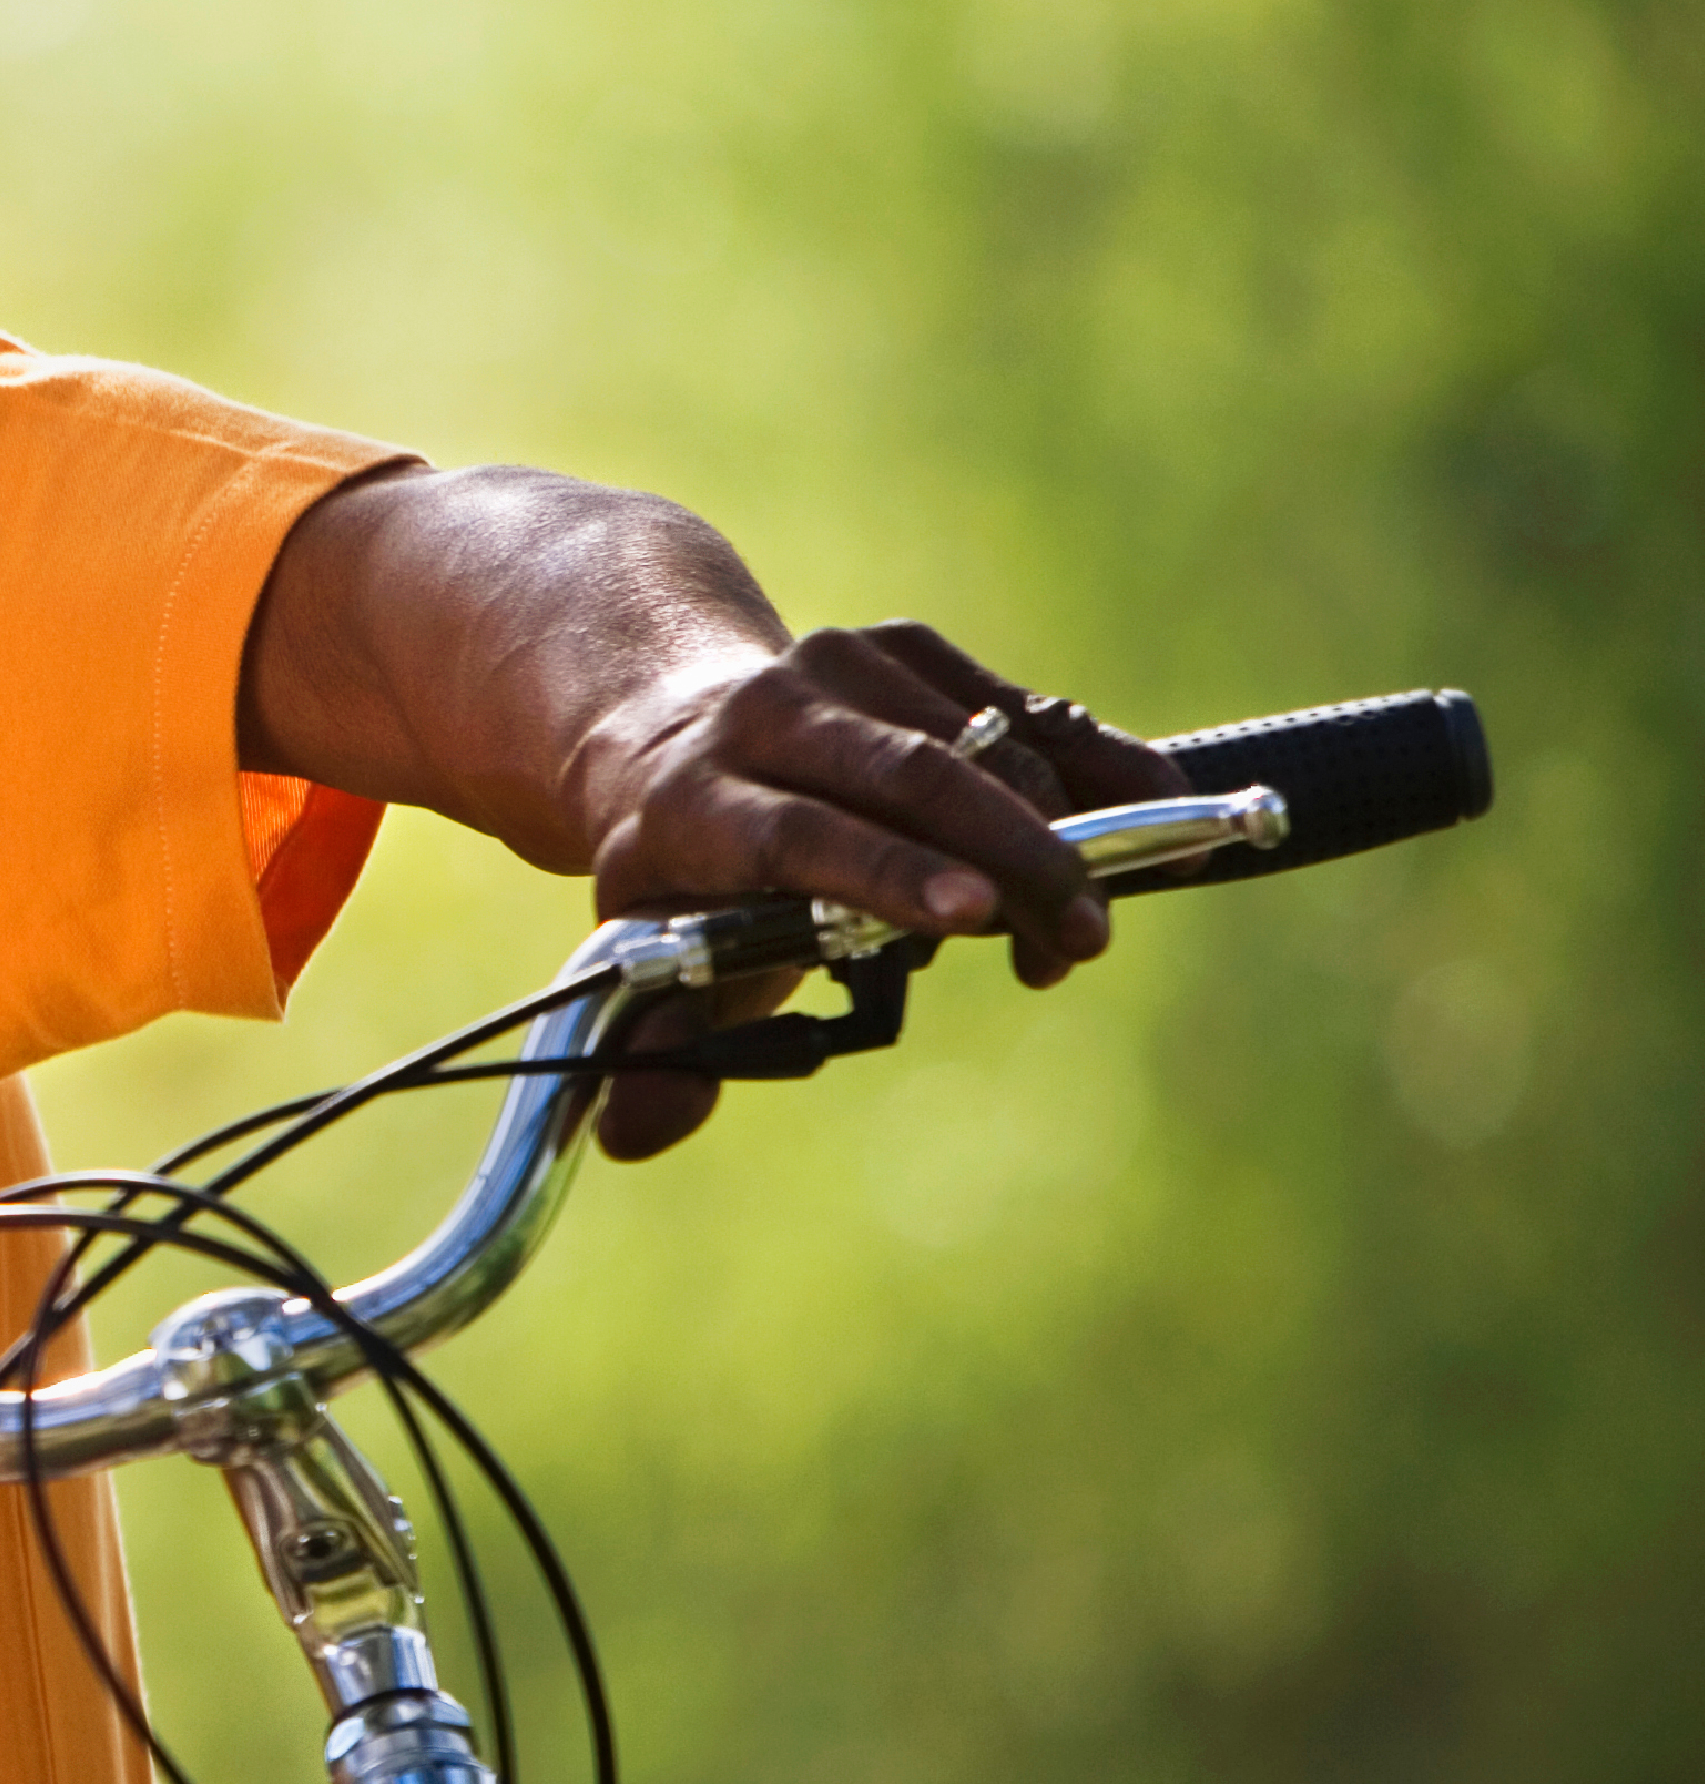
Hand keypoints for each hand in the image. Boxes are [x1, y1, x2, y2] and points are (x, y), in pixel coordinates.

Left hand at [567, 620, 1187, 1158]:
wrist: (669, 735)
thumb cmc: (687, 878)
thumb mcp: (652, 961)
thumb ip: (659, 1052)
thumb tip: (636, 1136)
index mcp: (695, 805)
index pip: (799, 834)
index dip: (889, 873)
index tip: (977, 917)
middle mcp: (762, 719)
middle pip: (909, 777)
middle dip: (1013, 857)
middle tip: (1083, 937)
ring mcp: (836, 668)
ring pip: (981, 742)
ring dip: (1060, 833)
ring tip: (1082, 925)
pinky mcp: (902, 648)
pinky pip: (1020, 707)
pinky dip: (1093, 767)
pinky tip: (1146, 819)